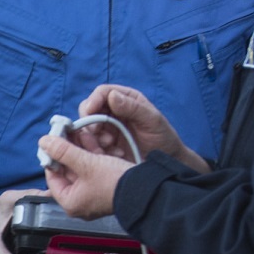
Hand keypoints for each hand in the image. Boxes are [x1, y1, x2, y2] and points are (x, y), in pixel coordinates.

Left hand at [36, 135, 133, 221]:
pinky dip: (91, 155)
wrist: (145, 188)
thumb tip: (44, 142)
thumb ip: (63, 151)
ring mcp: (92, 195)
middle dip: (67, 149)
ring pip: (80, 167)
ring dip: (80, 148)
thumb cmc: (114, 182)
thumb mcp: (86, 163)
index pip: (52, 177)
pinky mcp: (104, 187)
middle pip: (67, 171)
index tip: (51, 141)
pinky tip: (90, 138)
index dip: (51, 157)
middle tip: (65, 131)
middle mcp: (80, 201)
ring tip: (78, 130)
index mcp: (70, 202)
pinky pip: (92, 169)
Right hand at [75, 84, 205, 171]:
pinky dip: (98, 149)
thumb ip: (133, 108)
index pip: (102, 93)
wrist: (165, 160)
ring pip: (88, 128)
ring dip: (94, 138)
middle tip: (98, 133)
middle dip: (90, 121)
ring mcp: (108, 128)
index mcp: (126, 99)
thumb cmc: (163, 137)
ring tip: (109, 146)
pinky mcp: (106, 145)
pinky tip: (116, 154)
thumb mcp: (152, 120)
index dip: (93, 100)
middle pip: (89, 109)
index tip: (90, 112)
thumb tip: (112, 96)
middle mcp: (114, 111)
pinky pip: (92, 145)